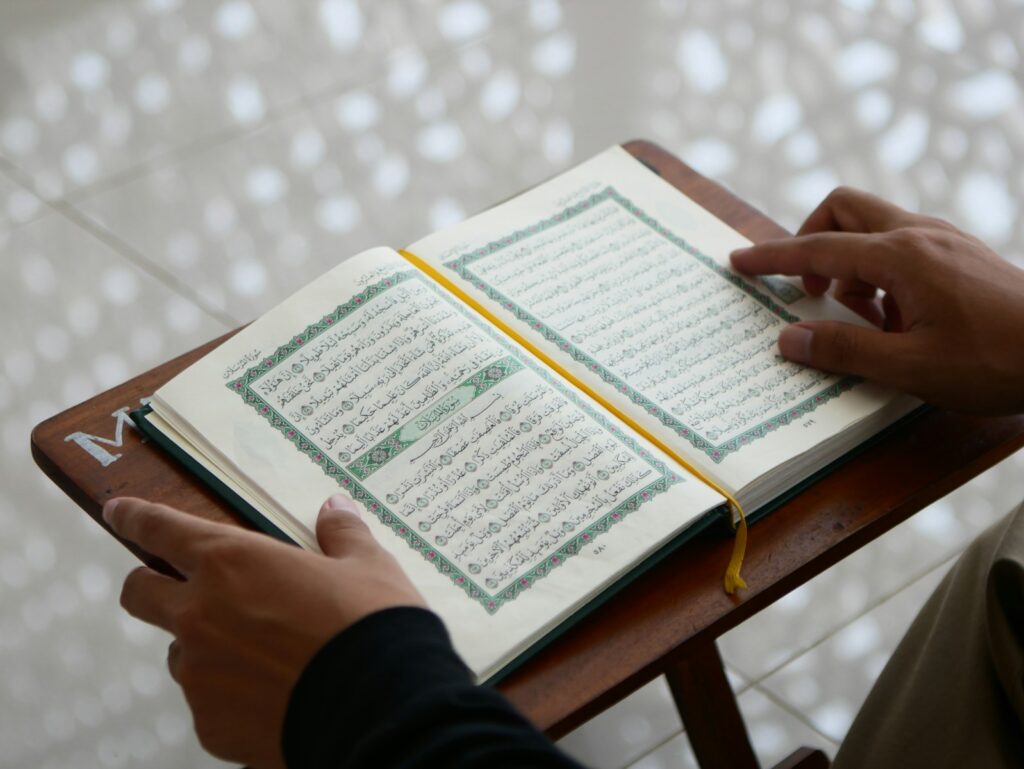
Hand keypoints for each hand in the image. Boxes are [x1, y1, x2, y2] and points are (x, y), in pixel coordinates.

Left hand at [104, 494, 425, 768]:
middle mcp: (200, 614)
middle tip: (184, 590)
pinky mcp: (209, 724)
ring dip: (206, 647)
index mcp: (232, 562)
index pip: (161, 529)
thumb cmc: (372, 626)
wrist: (382, 706)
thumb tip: (336, 508)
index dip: (136, 517)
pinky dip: (232, 696)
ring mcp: (199, 674)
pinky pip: (208, 703)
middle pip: (140, 593)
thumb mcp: (367, 566)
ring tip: (263, 656)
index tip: (120, 512)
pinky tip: (275, 695)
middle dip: (151, 586)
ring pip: (181, 653)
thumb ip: (341, 533)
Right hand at [730, 187, 1023, 414]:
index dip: (773, 257)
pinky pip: (902, 246)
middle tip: (808, 290)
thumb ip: (843, 350)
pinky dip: (880, 273)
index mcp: (902, 257)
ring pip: (874, 229)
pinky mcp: (961, 254)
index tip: (739, 261)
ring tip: (861, 321)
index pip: (818, 247)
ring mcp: (945, 240)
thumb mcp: (911, 367)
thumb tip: (789, 338)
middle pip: (844, 208)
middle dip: (812, 240)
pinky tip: (897, 320)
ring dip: (850, 265)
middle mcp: (921, 235)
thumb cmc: (998, 360)